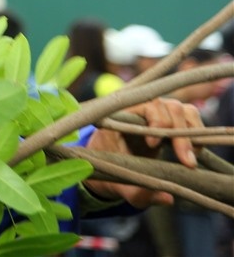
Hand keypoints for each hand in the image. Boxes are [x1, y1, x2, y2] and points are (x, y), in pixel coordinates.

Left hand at [83, 97, 202, 206]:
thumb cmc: (112, 170)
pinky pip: (189, 117)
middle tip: (186, 161)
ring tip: (190, 159)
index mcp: (120, 116)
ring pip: (182, 110)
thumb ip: (139, 192)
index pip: (142, 106)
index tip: (153, 145)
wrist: (107, 163)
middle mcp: (141, 109)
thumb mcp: (121, 184)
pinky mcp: (171, 119)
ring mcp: (157, 112)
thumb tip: (168, 198)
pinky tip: (193, 152)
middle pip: (167, 107)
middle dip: (179, 133)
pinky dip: (197, 132)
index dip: (154, 121)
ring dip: (191, 133)